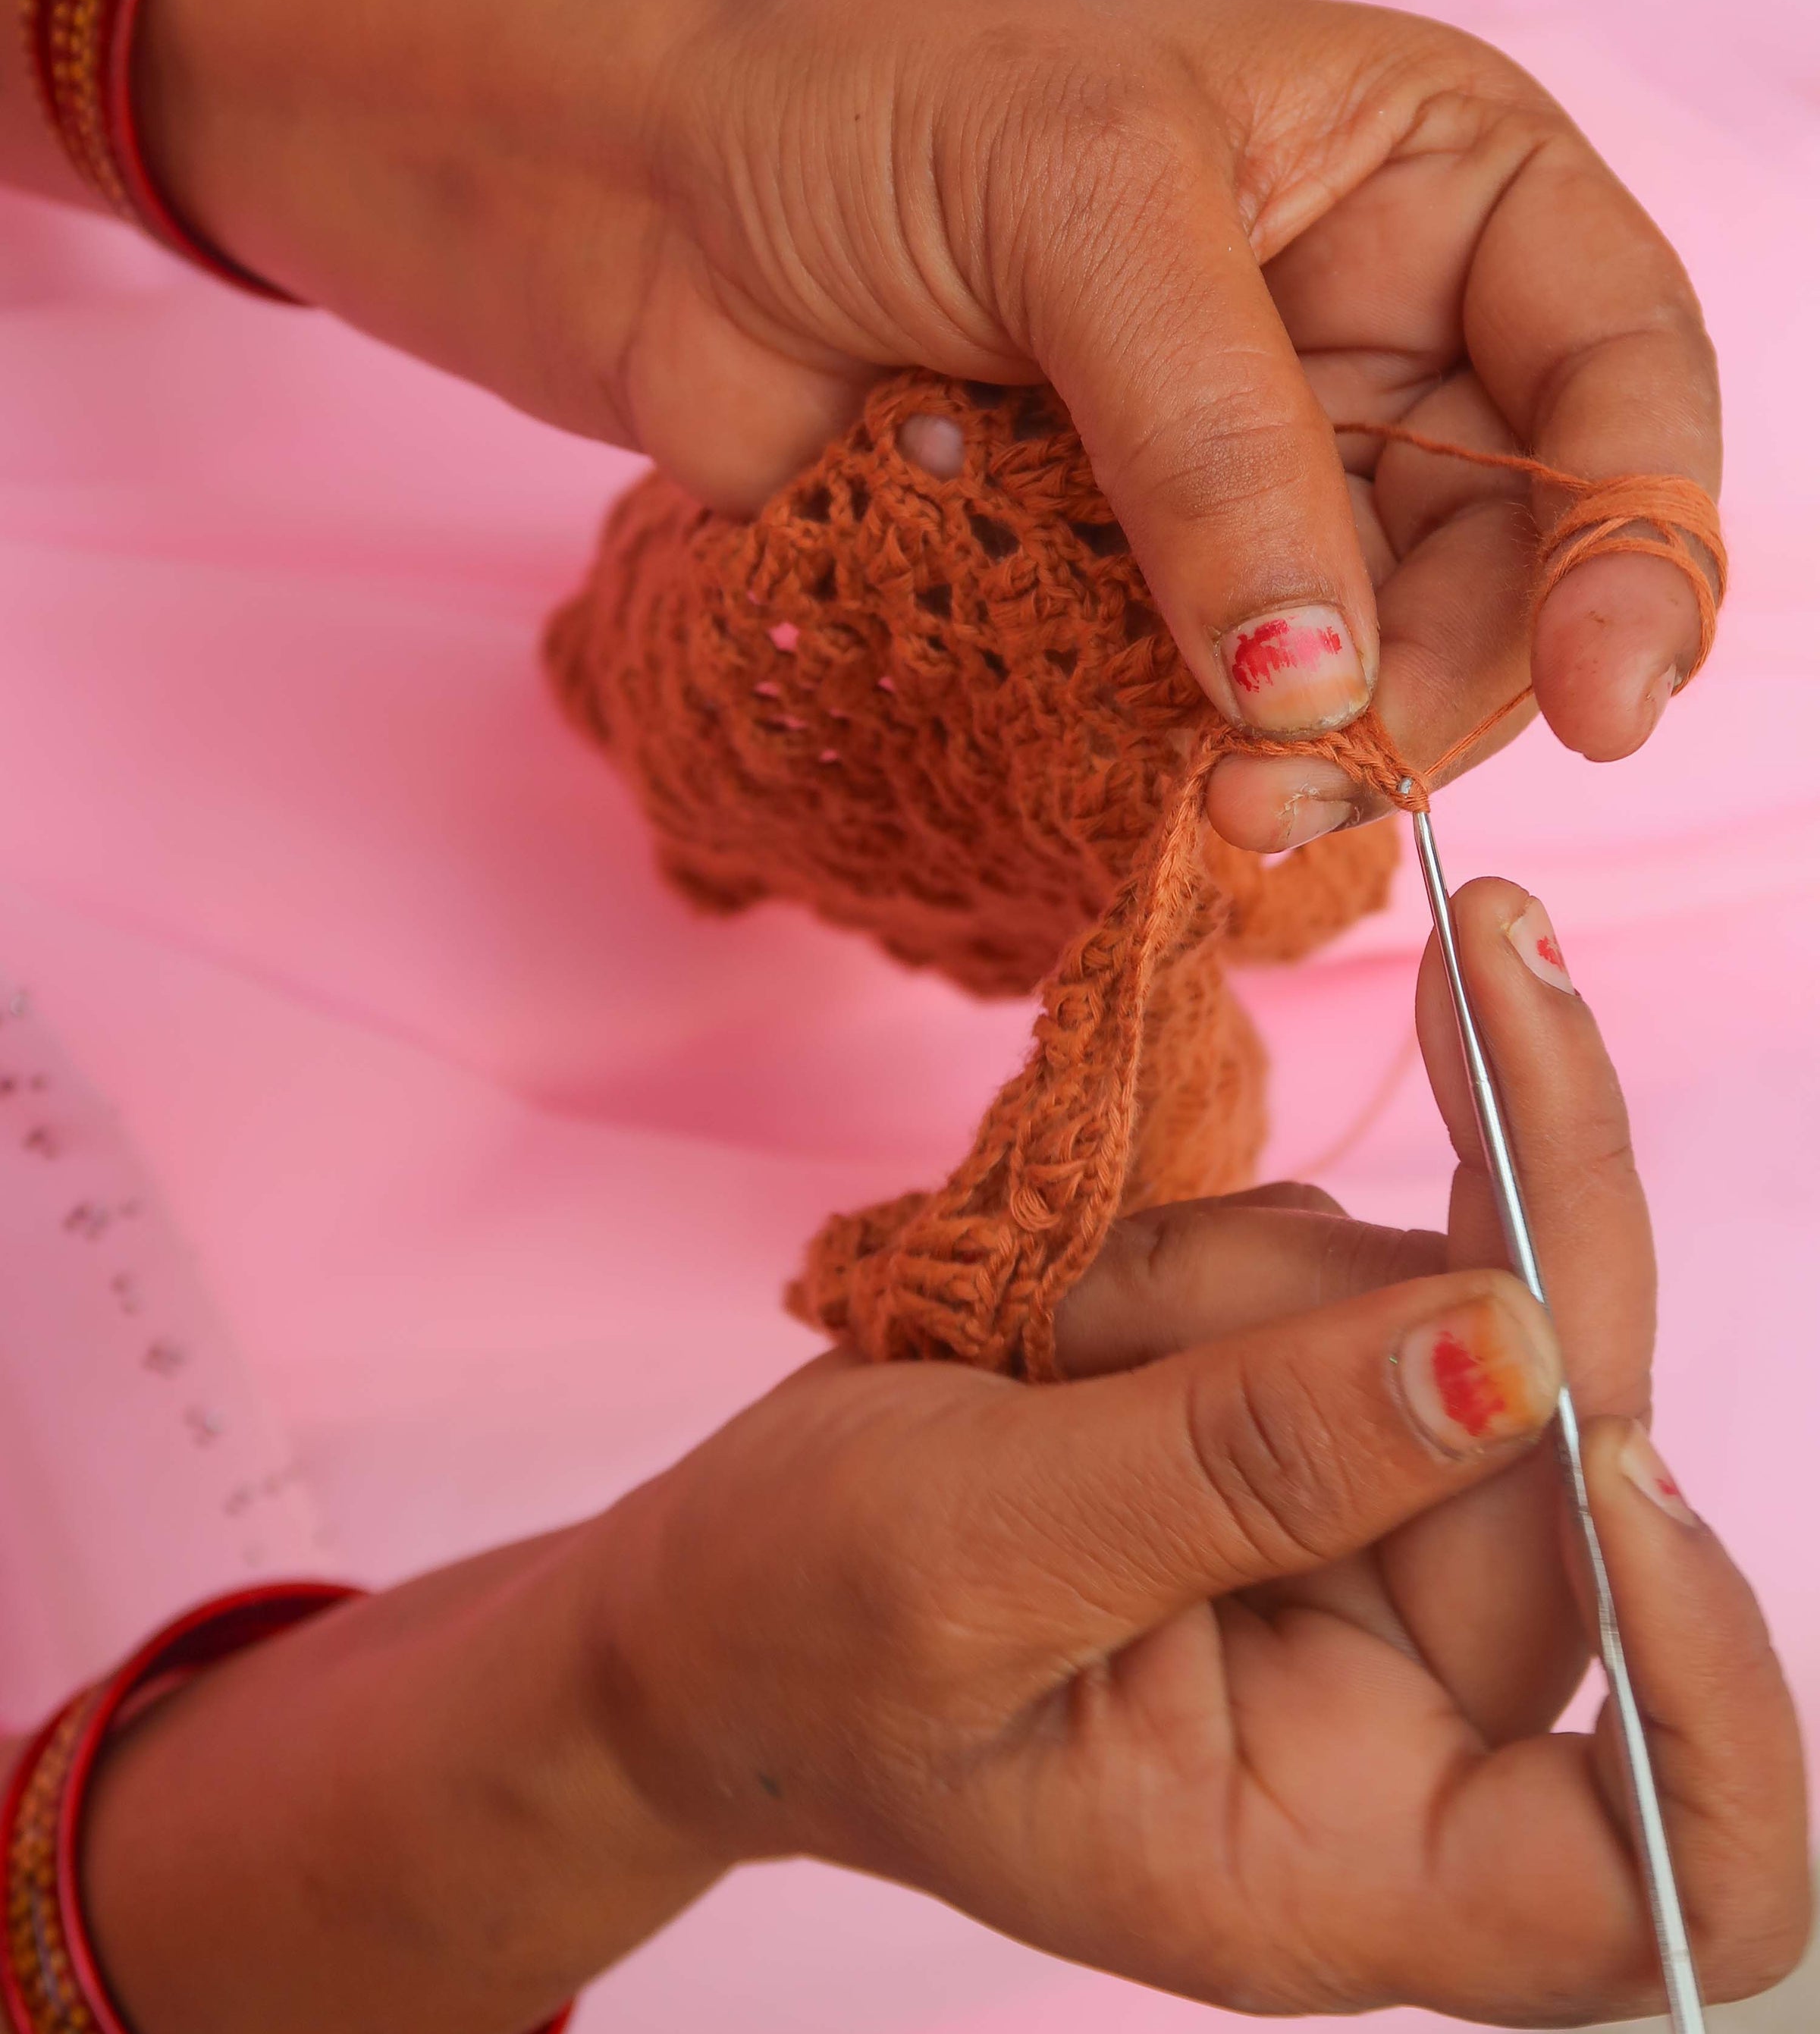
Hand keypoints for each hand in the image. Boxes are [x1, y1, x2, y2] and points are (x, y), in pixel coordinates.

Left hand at [128, 0, 1719, 853]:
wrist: (640, 195)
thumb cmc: (858, 100)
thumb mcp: (1074, 194)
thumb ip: (1213, 434)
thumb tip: (1321, 683)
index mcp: (1432, 175)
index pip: (1620, 364)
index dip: (1641, 535)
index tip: (1598, 695)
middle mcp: (1382, 336)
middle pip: (1514, 556)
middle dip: (1440, 681)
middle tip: (1302, 777)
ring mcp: (1263, 475)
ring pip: (1376, 658)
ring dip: (1320, 751)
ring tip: (1213, 806)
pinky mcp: (1142, 587)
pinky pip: (1225, 707)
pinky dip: (1205, 766)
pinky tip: (1156, 799)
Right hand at [582, 879, 1806, 2022]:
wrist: (704, 1589)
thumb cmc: (796, 1627)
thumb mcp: (976, 1548)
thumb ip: (1240, 1463)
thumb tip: (1523, 1351)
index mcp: (1341, 1860)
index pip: (1673, 1867)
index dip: (1719, 1683)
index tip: (1622, 1457)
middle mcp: (1406, 1726)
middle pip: (1585, 1479)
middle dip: (1441, 1269)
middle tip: (1481, 956)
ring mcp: (1375, 1567)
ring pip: (1459, 1335)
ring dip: (1256, 1274)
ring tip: (1057, 1337)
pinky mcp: (1326, 1445)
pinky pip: (1365, 1281)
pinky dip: (1229, 1252)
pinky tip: (1088, 1312)